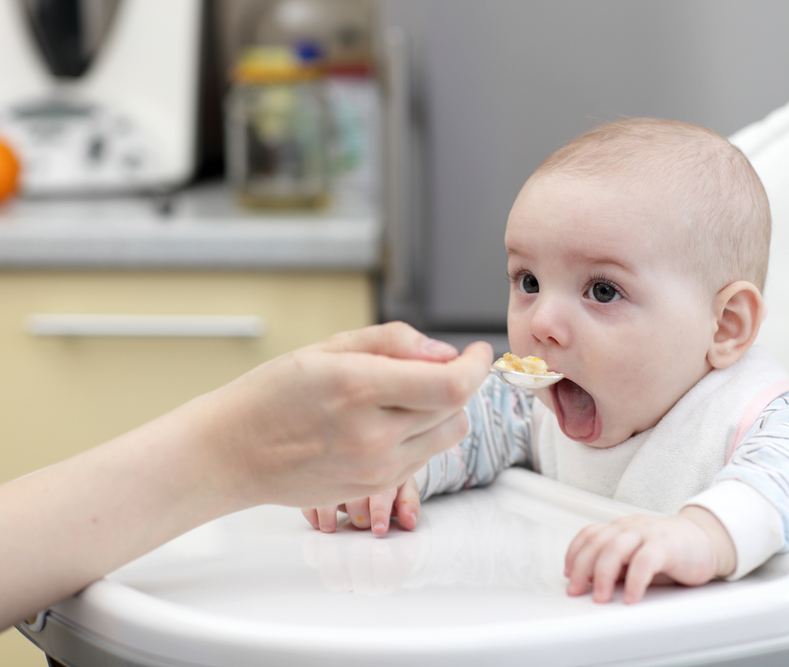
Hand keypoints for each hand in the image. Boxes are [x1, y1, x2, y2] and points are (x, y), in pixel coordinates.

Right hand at [197, 321, 492, 510]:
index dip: (477, 366)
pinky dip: (422, 434)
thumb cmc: (272, 395)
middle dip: (459, 381)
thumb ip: (393, 342)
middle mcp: (373, 434)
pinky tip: (389, 421)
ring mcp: (376, 468)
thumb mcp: (328, 348)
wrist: (233, 453)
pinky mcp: (375, 488)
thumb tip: (445, 351)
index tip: (478, 351)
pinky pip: (424, 457)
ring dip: (445, 410)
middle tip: (438, 366)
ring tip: (409, 394)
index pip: (451, 384)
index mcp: (359, 388)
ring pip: (447, 435)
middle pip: (456, 408)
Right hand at [302, 476, 420, 534]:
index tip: (379, 529)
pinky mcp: (318, 479)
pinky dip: (312, 511)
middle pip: (355, 496)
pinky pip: (310, 495)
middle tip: (363, 524)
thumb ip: (409, 504)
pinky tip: (318, 522)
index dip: (380, 512)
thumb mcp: (404, 486)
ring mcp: (336, 472)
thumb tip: (410, 522)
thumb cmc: (387, 476)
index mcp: (383, 470)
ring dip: (328, 514)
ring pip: (329, 494)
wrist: (371, 455)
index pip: (381, 492)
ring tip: (330, 528)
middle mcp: (359, 469)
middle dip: (360, 516)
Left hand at [563, 506, 735, 603]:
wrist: (707, 539)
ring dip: (603, 575)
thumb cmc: (672, 550)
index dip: (574, 553)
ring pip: (616, 548)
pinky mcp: (667, 545)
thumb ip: (616, 564)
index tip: (568, 574)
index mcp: (622, 527)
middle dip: (582, 568)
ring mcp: (648, 533)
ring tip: (601, 597)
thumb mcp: (637, 555)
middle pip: (598, 542)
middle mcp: (631, 526)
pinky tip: (631, 598)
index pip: (590, 534)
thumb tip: (591, 581)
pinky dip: (635, 581)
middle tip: (577, 591)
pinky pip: (645, 561)